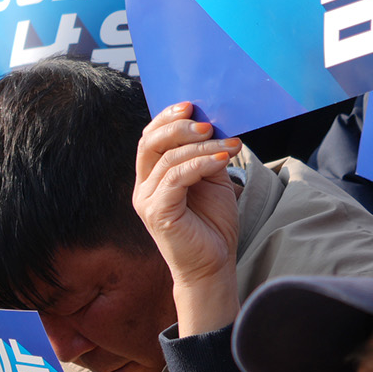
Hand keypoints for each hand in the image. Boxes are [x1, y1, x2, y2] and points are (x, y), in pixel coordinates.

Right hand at [136, 103, 244, 334]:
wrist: (212, 265)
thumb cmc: (211, 225)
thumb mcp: (211, 180)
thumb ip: (205, 155)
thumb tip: (213, 125)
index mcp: (152, 177)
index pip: (150, 138)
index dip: (167, 118)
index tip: (191, 106)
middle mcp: (143, 187)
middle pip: (150, 143)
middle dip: (179, 127)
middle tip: (208, 124)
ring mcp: (146, 201)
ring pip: (168, 159)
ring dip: (202, 147)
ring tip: (229, 145)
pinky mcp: (156, 213)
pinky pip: (175, 179)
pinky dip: (200, 164)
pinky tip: (222, 160)